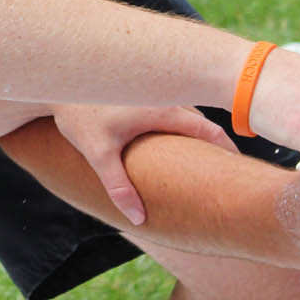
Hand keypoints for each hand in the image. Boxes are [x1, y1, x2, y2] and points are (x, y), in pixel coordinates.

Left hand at [52, 104, 235, 225]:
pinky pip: (174, 105)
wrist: (60, 80)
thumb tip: (138, 219)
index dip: (227, 148)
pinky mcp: (144, 89)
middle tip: (230, 168)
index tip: (239, 166)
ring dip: (199, 130)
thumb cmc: (78, 115)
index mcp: (162, 110)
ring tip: (208, 158)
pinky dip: (183, 121)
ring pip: (188, 111)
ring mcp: (156, 90)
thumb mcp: (98, 153)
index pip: (208, 129)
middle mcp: (164, 96)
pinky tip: (178, 139)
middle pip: (203, 120)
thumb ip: (119, 187)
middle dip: (217, 143)